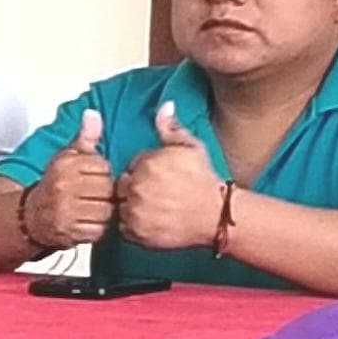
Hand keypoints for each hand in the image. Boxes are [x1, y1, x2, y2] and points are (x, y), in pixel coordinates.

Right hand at [21, 109, 112, 249]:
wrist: (30, 216)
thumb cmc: (54, 185)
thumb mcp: (67, 156)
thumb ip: (85, 136)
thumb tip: (93, 114)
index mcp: (64, 165)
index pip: (103, 167)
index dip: (101, 174)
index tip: (92, 178)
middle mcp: (63, 186)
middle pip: (106, 189)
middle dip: (104, 194)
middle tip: (93, 195)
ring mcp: (65, 210)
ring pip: (105, 209)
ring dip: (103, 211)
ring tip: (91, 208)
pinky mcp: (69, 231)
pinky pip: (98, 229)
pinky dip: (97, 228)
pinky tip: (88, 221)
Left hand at [117, 103, 228, 249]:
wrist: (216, 215)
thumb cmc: (204, 182)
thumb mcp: (190, 148)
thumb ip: (171, 127)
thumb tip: (164, 106)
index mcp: (146, 164)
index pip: (131, 165)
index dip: (144, 172)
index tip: (159, 178)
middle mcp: (137, 187)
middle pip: (122, 186)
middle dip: (136, 188)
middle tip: (158, 194)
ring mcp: (135, 211)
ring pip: (121, 206)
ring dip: (133, 207)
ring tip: (156, 208)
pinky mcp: (137, 232)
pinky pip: (124, 227)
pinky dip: (134, 226)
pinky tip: (152, 220)